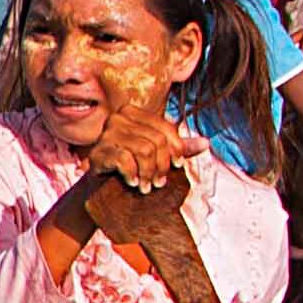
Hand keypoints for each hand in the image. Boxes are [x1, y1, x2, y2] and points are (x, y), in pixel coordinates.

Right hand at [75, 91, 196, 194]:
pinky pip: (125, 159)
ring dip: (148, 173)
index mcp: (132, 113)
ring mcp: (106, 134)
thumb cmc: (129, 168)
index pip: (165, 127)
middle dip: (162, 166)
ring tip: (146, 187)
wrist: (96, 189)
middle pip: (156, 140)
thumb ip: (177, 148)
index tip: (177, 166)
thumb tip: (206, 142)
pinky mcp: (98, 151)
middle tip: (159, 183)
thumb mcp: (155, 155)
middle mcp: (118, 118)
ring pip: (144, 150)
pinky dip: (133, 174)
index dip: (177, 149)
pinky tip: (132, 182)